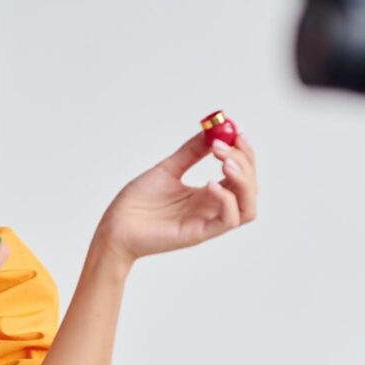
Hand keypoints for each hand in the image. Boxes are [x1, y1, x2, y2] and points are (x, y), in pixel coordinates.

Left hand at [96, 133, 257, 267]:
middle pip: (249, 188)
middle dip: (244, 162)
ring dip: (244, 181)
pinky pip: (228, 220)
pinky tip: (209, 184)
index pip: (241, 174)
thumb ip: (190, 152)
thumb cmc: (137, 202)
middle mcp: (211, 207)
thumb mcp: (167, 169)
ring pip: (247, 207)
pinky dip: (226, 200)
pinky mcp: (199, 234)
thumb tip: (211, 131)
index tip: (235, 132)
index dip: (244, 153)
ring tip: (224, 162)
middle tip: (224, 145)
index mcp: (207, 193)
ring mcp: (207, 221)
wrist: (115, 225)